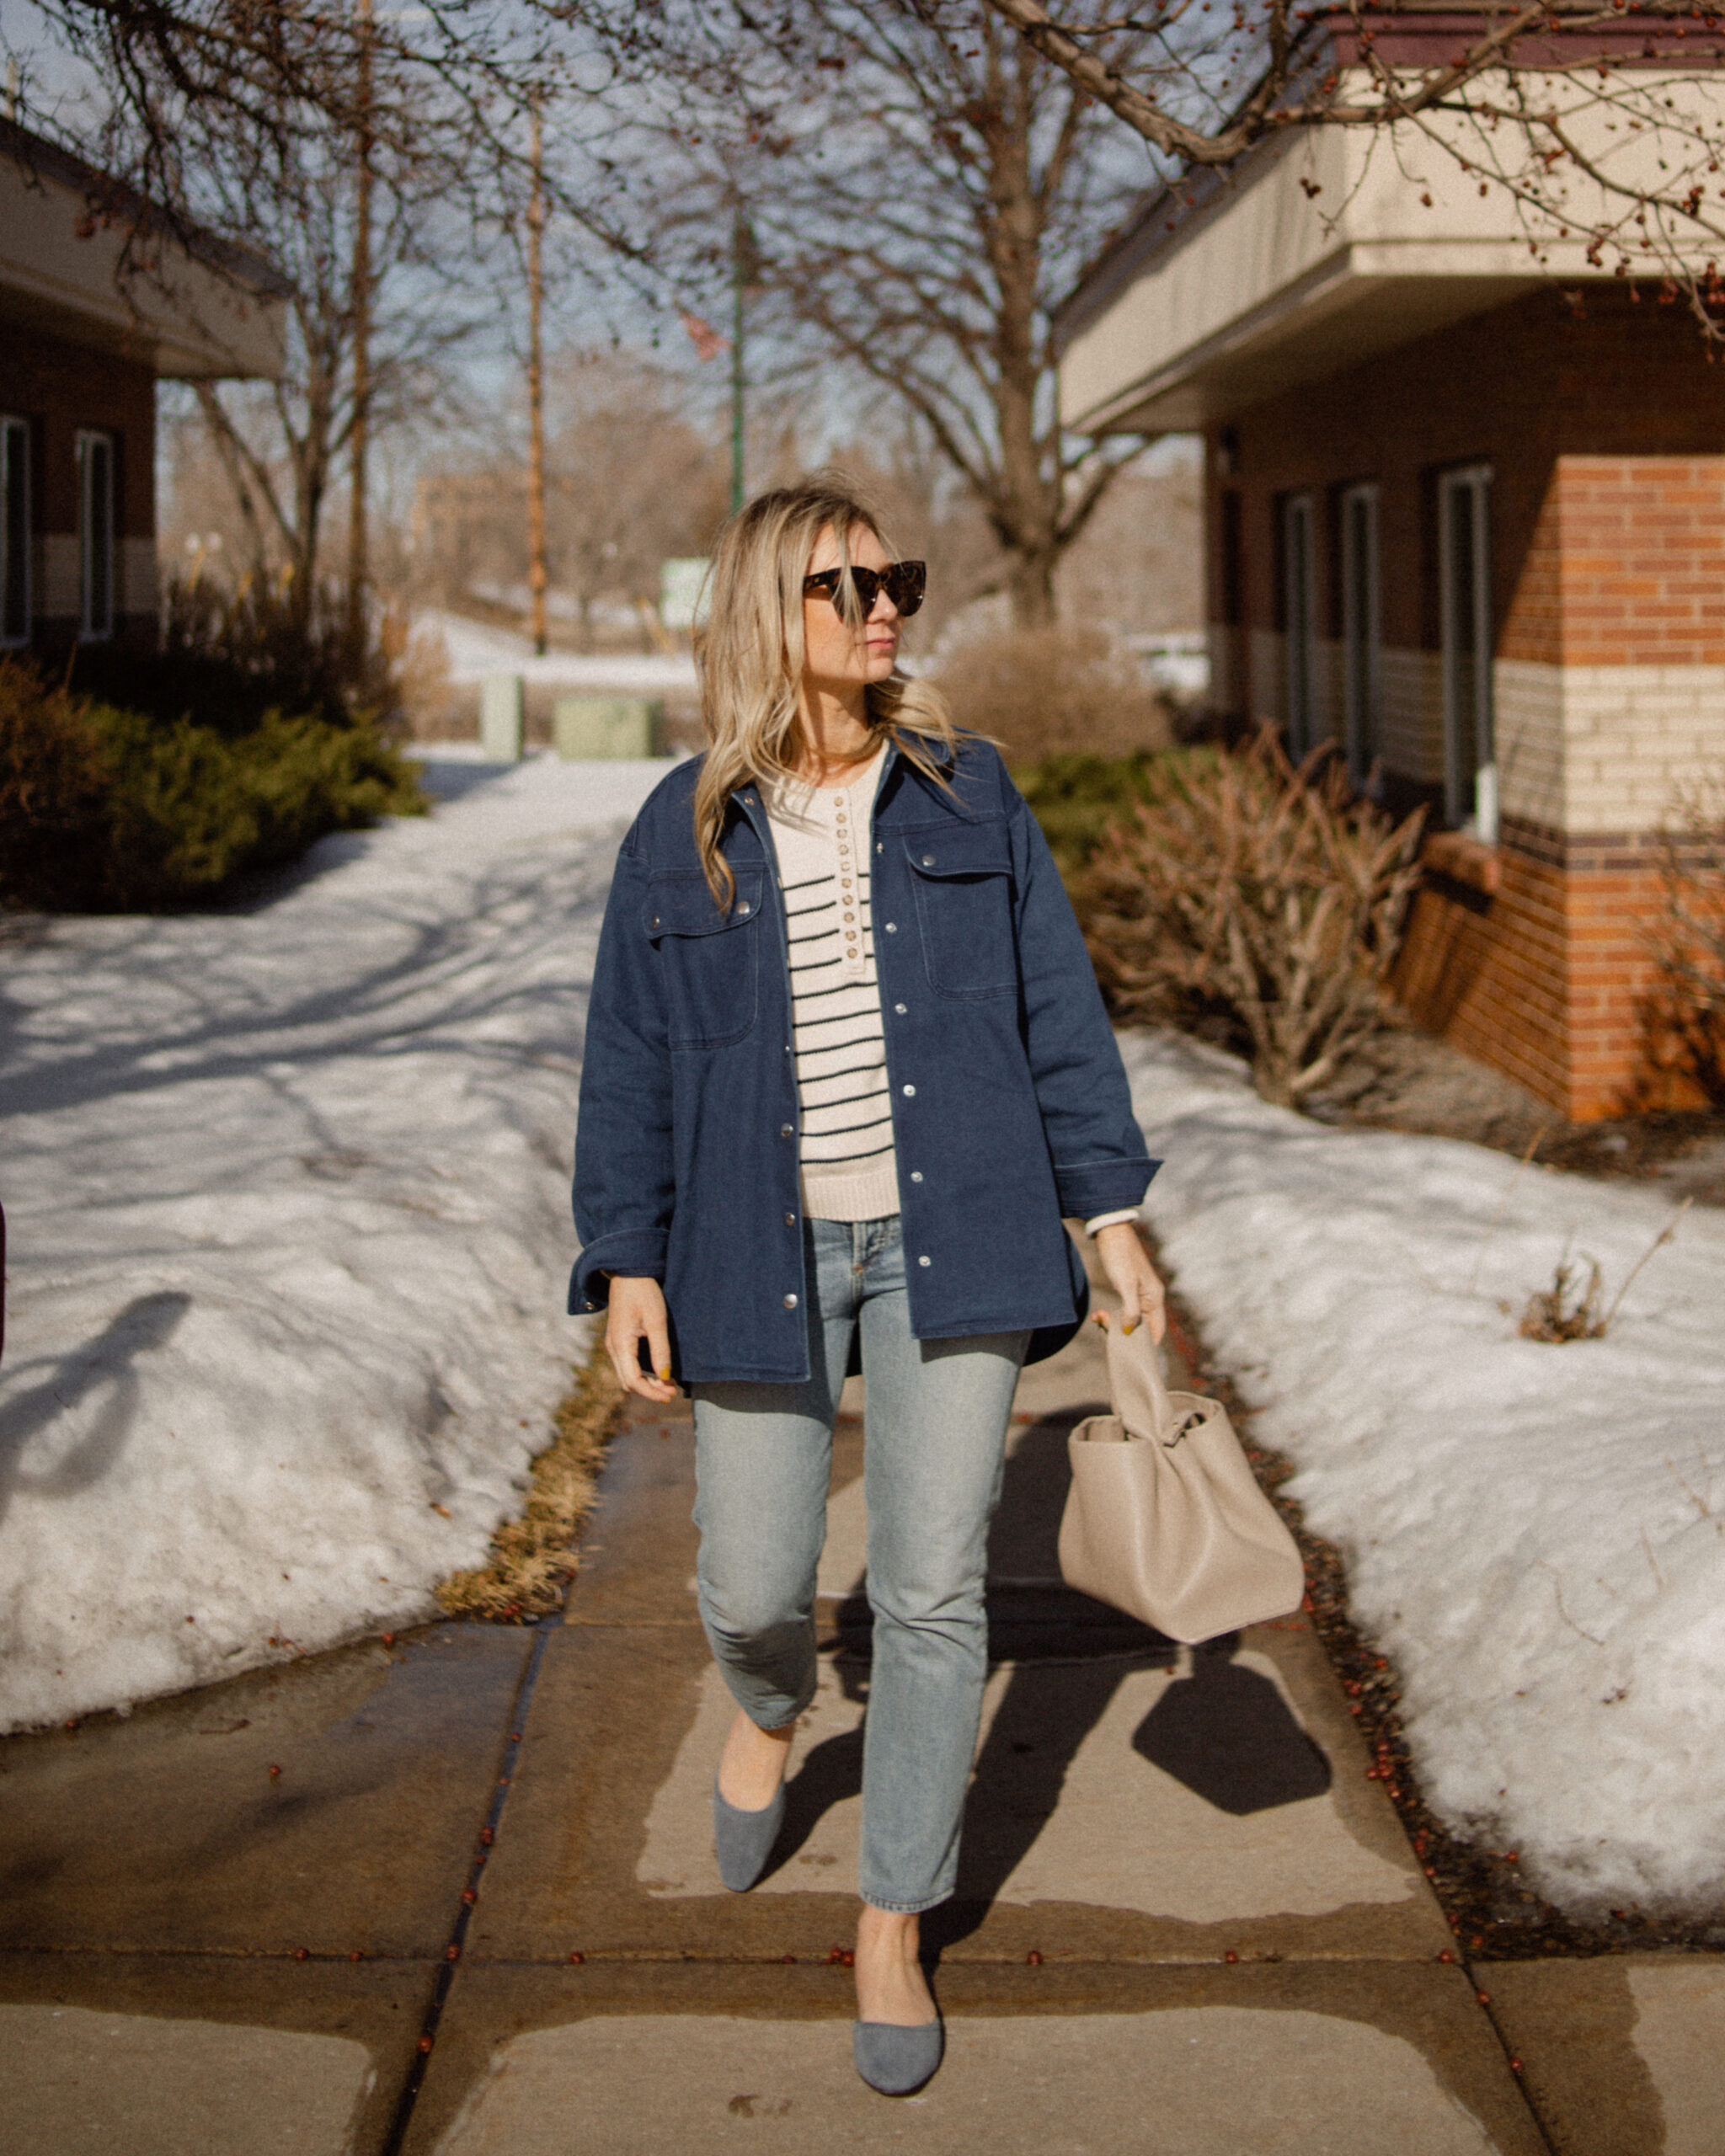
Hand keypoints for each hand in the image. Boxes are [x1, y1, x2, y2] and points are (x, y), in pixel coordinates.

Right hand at [604, 1275, 678, 1402]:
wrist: (628, 1272)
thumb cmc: (644, 1293)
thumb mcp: (656, 1321)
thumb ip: (660, 1351)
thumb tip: (665, 1378)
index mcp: (620, 1344)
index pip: (633, 1381)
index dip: (651, 1392)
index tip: (670, 1395)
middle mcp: (613, 1347)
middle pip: (628, 1382)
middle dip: (649, 1391)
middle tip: (672, 1392)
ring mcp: (613, 1343)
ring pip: (626, 1375)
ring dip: (645, 1383)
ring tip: (668, 1384)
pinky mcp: (617, 1339)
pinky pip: (626, 1365)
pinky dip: (641, 1373)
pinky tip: (657, 1370)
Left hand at [1092, 1222, 1166, 1342]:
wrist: (1110, 1232)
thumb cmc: (1120, 1256)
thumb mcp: (1125, 1285)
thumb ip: (1130, 1310)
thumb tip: (1128, 1332)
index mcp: (1155, 1298)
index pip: (1157, 1330)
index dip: (1148, 1345)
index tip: (1133, 1356)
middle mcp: (1150, 1298)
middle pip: (1142, 1327)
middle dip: (1125, 1334)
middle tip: (1106, 1334)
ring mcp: (1139, 1294)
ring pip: (1129, 1319)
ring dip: (1114, 1324)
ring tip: (1098, 1320)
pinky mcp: (1127, 1289)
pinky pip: (1122, 1310)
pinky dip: (1110, 1315)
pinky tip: (1098, 1315)